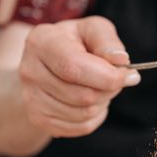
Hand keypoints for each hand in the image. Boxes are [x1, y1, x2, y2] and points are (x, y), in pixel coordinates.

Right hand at [18, 16, 139, 137]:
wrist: (47, 64)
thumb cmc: (75, 43)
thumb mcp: (93, 30)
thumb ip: (107, 41)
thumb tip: (121, 61)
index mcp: (41, 41)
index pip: (73, 67)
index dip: (106, 76)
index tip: (128, 75)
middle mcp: (29, 70)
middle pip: (82, 95)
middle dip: (108, 90)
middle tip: (115, 80)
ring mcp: (31, 98)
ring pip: (83, 114)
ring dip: (102, 103)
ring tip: (99, 87)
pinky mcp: (39, 119)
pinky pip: (80, 127)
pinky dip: (95, 117)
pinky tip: (91, 101)